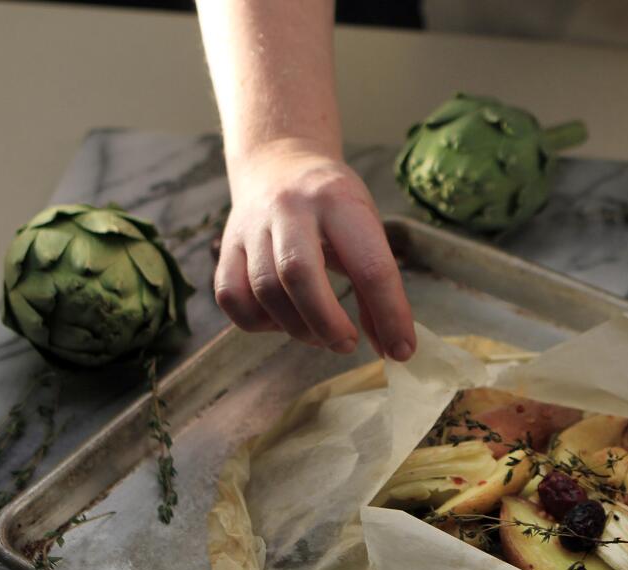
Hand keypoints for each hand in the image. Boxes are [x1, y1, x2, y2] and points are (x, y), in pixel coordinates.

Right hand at [215, 137, 415, 359]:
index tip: (401, 349)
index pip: (370, 266)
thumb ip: (378, 286)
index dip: (390, 315)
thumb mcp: (366, 229)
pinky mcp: (226, 246)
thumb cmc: (333, 204)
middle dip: (328, 322)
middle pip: (300, 274)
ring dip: (298, 327)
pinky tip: (283, 319)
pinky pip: (231, 297)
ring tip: (321, 335)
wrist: (278, 162)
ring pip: (264, 290)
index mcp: (339, 201)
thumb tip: (393, 347)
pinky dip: (258, 321)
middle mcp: (291, 208)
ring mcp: (252, 226)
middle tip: (347, 344)